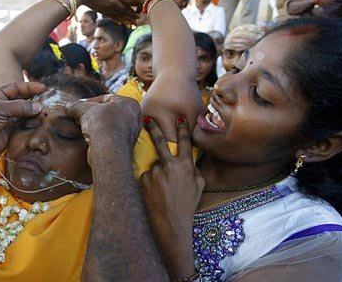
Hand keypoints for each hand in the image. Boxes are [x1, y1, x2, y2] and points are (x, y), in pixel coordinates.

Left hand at [0, 82, 45, 159]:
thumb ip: (19, 107)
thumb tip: (38, 106)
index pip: (16, 88)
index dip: (30, 87)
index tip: (43, 88)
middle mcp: (4, 106)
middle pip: (23, 99)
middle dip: (35, 99)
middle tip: (48, 99)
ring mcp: (8, 119)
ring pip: (25, 113)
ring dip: (35, 112)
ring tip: (47, 110)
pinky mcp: (11, 131)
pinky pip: (25, 125)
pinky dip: (33, 123)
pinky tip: (41, 121)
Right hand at [65, 94, 140, 161]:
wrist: (108, 150)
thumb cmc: (104, 125)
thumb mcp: (86, 110)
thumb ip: (77, 105)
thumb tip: (69, 106)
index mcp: (130, 104)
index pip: (106, 98)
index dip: (90, 102)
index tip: (79, 106)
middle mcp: (133, 118)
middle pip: (107, 112)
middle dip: (92, 114)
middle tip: (80, 116)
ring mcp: (130, 133)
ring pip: (108, 124)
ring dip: (94, 125)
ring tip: (82, 126)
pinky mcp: (123, 146)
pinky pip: (108, 136)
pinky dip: (99, 135)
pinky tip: (89, 136)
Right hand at [71, 0, 138, 24]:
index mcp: (114, 1)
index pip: (126, 7)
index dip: (133, 12)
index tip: (139, 15)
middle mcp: (111, 8)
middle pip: (123, 14)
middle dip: (131, 18)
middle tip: (138, 22)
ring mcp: (106, 10)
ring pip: (118, 17)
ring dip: (125, 20)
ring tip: (131, 24)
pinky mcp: (101, 10)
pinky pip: (111, 16)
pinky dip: (117, 19)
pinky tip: (120, 22)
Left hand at [139, 116, 203, 277]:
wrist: (170, 223)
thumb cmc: (186, 206)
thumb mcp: (198, 186)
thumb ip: (193, 169)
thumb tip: (188, 159)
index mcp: (185, 166)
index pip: (184, 142)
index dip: (183, 128)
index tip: (181, 118)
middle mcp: (169, 165)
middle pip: (161, 141)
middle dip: (154, 128)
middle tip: (147, 119)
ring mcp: (155, 171)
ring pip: (155, 167)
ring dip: (157, 176)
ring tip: (162, 193)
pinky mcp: (143, 179)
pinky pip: (146, 177)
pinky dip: (149, 183)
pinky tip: (154, 195)